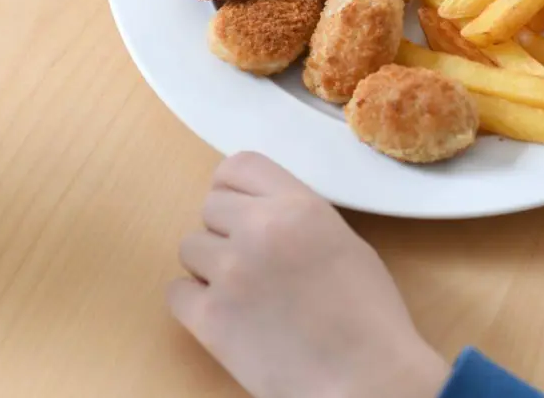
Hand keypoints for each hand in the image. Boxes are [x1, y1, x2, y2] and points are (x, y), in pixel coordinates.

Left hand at [168, 152, 449, 397]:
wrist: (366, 380)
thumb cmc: (368, 319)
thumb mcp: (345, 243)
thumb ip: (299, 219)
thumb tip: (259, 213)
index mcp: (300, 207)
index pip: (239, 166)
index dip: (234, 188)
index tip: (239, 208)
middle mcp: (260, 230)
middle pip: (209, 207)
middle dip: (225, 231)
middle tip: (251, 263)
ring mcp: (230, 273)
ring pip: (189, 247)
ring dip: (209, 267)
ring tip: (245, 294)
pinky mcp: (209, 319)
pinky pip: (175, 292)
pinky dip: (195, 304)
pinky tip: (227, 318)